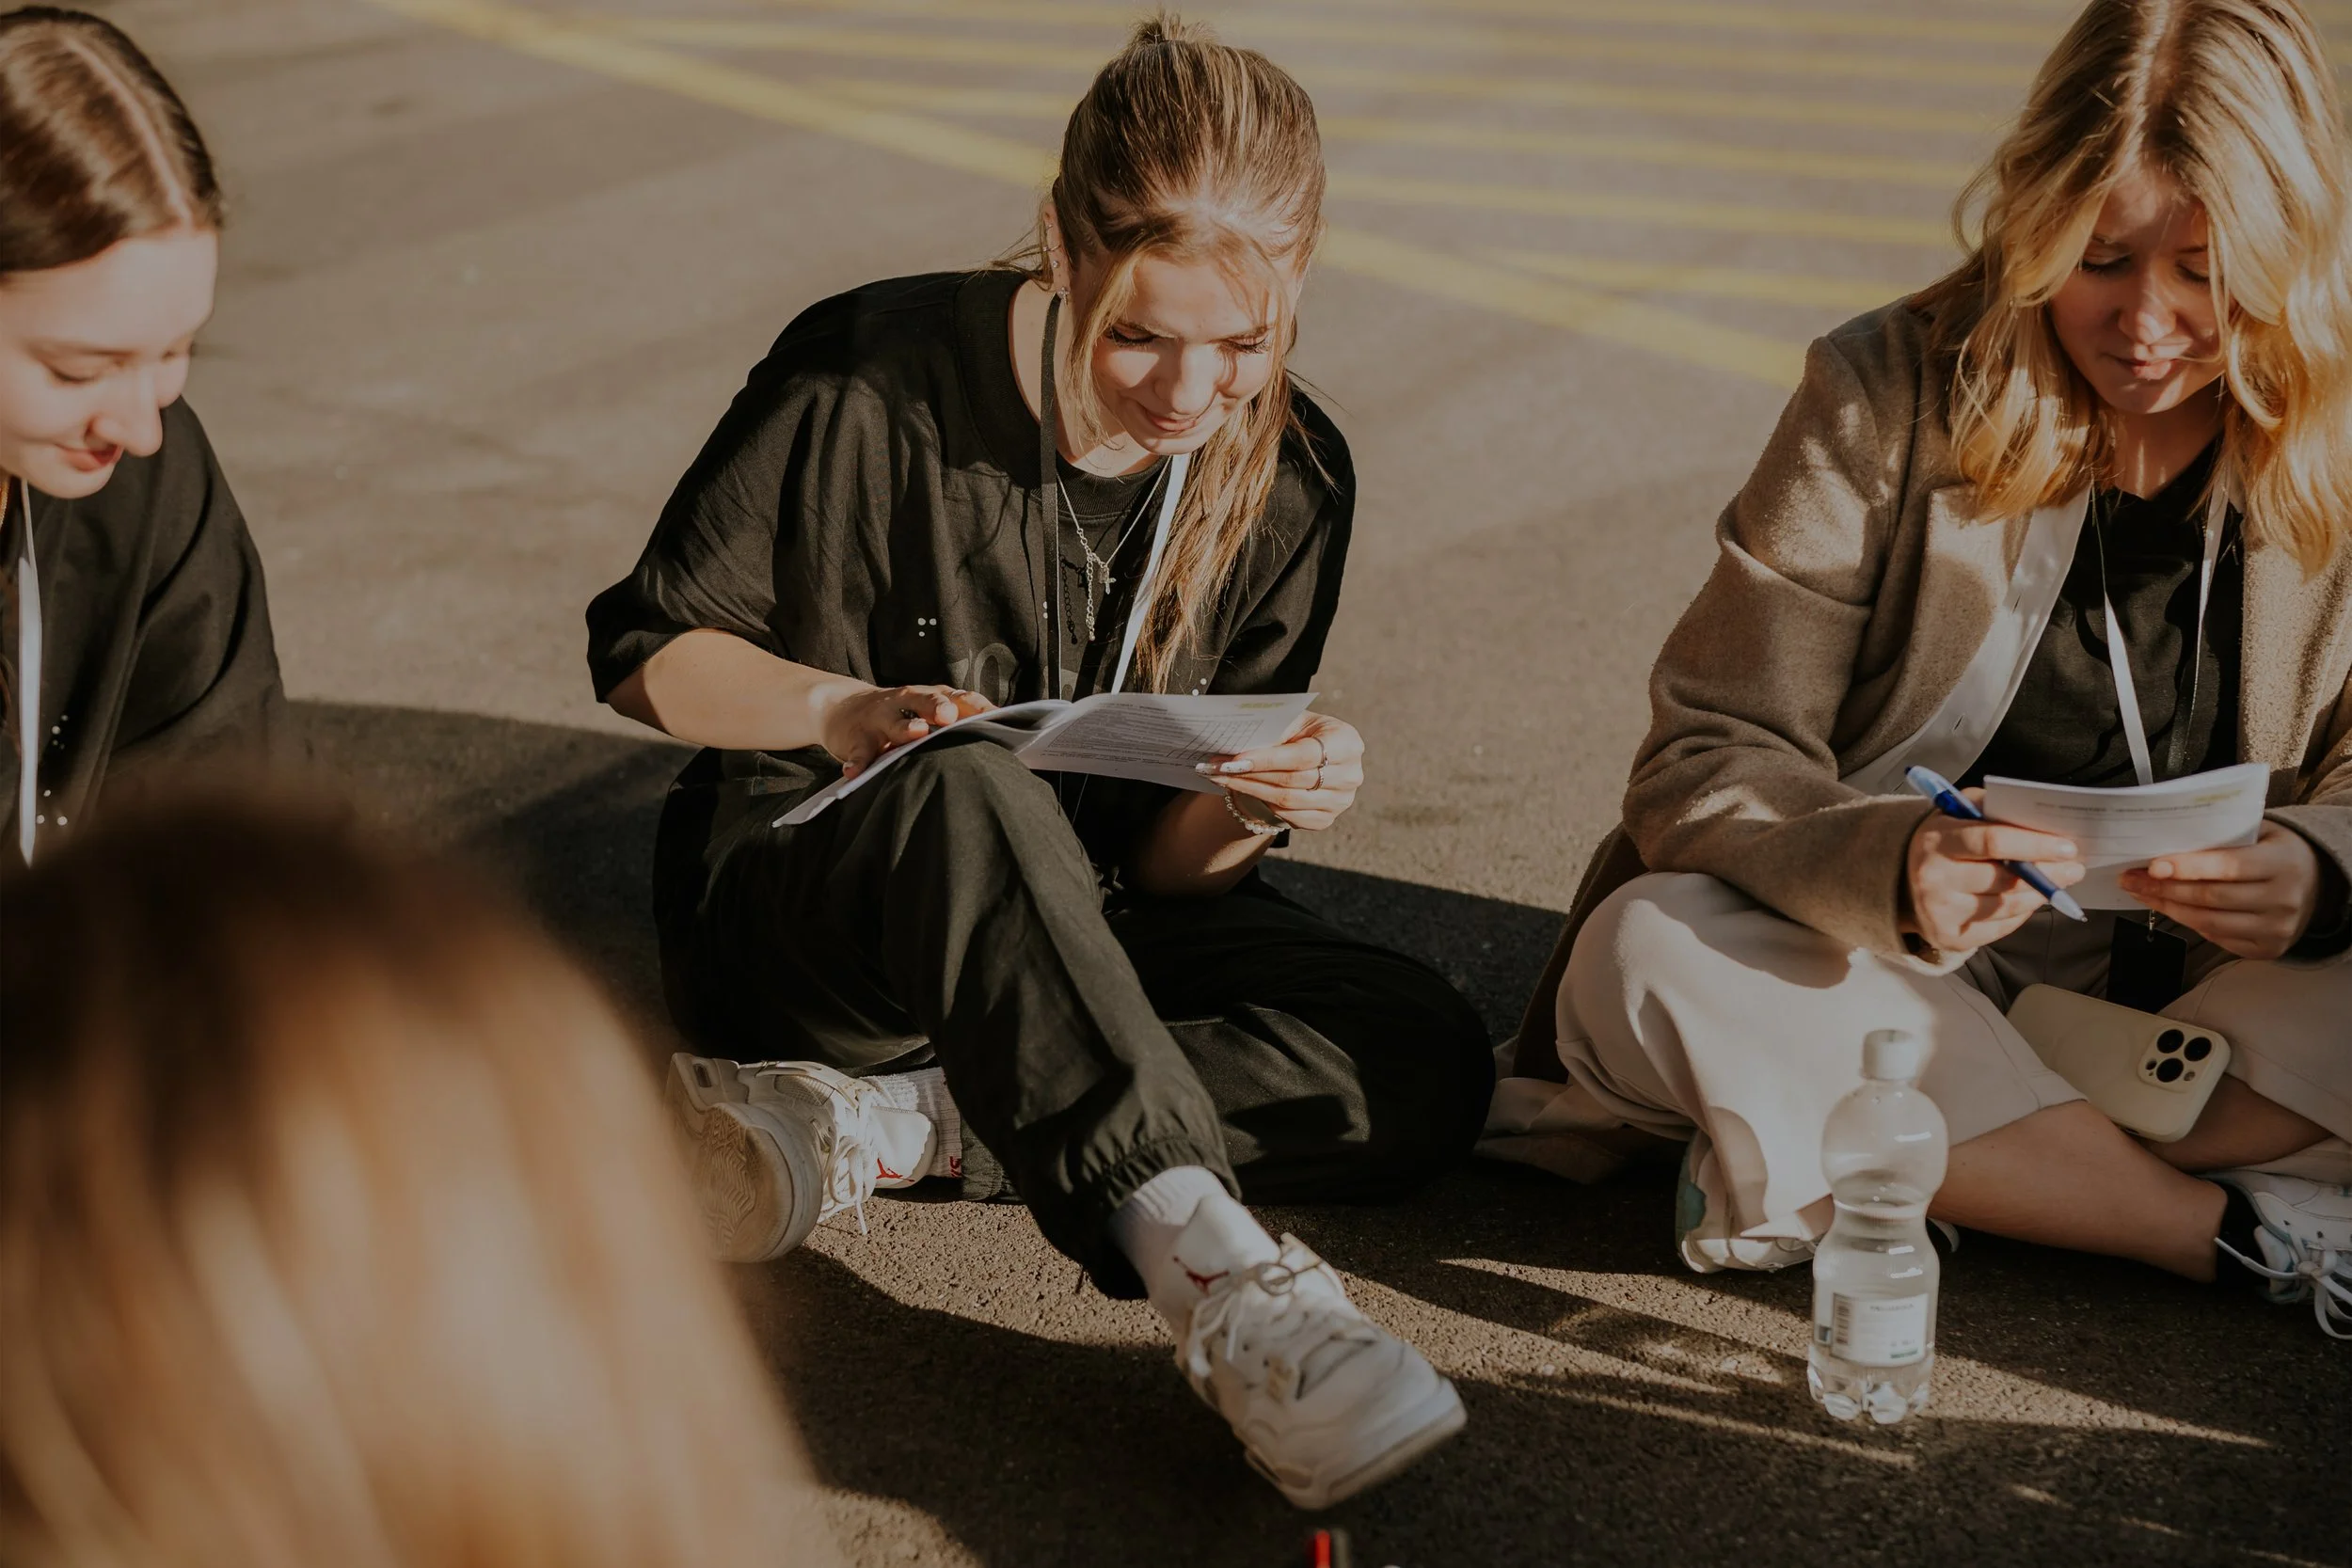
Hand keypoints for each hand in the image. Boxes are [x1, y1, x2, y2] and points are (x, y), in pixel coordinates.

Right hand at [819, 684, 993, 777]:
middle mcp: (906, 701)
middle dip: (938, 707)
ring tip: (915, 734)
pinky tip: (856, 772)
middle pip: (925, 700)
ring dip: (904, 728)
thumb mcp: (924, 712)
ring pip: (894, 722)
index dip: (974, 706)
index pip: (957, 697)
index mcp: (929, 697)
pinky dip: (857, 761)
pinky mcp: (857, 737)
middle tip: (950, 717)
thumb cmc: (898, 714)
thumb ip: (955, 722)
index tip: (994, 717)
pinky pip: (859, 751)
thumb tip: (1000, 743)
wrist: (843, 708)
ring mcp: (880, 717)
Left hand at [1196, 711, 1364, 832]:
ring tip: (1221, 778)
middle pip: (1293, 780)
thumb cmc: (1301, 732)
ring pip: (1287, 801)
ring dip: (1249, 790)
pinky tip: (1244, 790)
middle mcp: (1350, 774)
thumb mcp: (1292, 722)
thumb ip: (1271, 730)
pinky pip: (1290, 817)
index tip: (1234, 759)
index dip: (1267, 759)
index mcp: (1346, 741)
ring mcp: (1341, 801)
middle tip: (1216, 768)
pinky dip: (1264, 804)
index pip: (1303, 755)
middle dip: (1251, 774)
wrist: (1316, 755)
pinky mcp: (1326, 819)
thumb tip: (1233, 740)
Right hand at [1903, 788, 2084, 953]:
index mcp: (1936, 841)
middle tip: (2074, 867)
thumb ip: (1988, 808)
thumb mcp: (1954, 814)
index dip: (2035, 844)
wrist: (1901, 883)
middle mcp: (1934, 879)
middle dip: (2048, 873)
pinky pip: (2000, 927)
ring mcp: (1941, 912)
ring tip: (2056, 883)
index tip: (2066, 847)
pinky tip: (2029, 900)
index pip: (1992, 840)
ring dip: (2039, 895)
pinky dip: (2021, 914)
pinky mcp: (1949, 937)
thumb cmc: (1940, 844)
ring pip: (2008, 906)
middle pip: (2006, 878)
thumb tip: (2036, 818)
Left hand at [2118, 822, 2320, 960]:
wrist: (2316, 884)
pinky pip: (2218, 939)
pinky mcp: (2268, 949)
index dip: (2187, 867)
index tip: (2152, 866)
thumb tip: (2167, 839)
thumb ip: (2223, 836)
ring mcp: (2277, 928)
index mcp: (2281, 863)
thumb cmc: (2275, 852)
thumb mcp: (2261, 833)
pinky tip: (2170, 909)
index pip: (2227, 867)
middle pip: (2211, 898)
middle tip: (2130, 879)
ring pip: (2209, 923)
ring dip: (2168, 908)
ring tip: (2141, 894)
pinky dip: (2190, 924)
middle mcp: (2283, 899)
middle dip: (2164, 889)